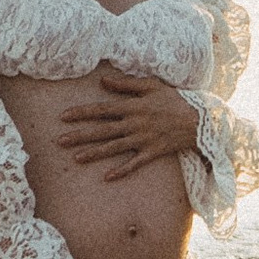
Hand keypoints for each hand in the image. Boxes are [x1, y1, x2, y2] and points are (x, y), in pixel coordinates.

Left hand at [57, 64, 197, 180]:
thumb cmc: (174, 99)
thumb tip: (103, 80)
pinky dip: (121, 170)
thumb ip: (127, 84)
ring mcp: (143, 139)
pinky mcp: (152, 152)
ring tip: (75, 158)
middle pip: (102, 130)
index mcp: (133, 106)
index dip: (82, 113)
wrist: (199, 119)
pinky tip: (107, 177)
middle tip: (59, 141)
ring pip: (114, 148)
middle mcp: (135, 124)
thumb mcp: (152, 85)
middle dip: (80, 135)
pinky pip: (134, 163)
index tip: (63, 116)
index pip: (102, 110)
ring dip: (94, 153)